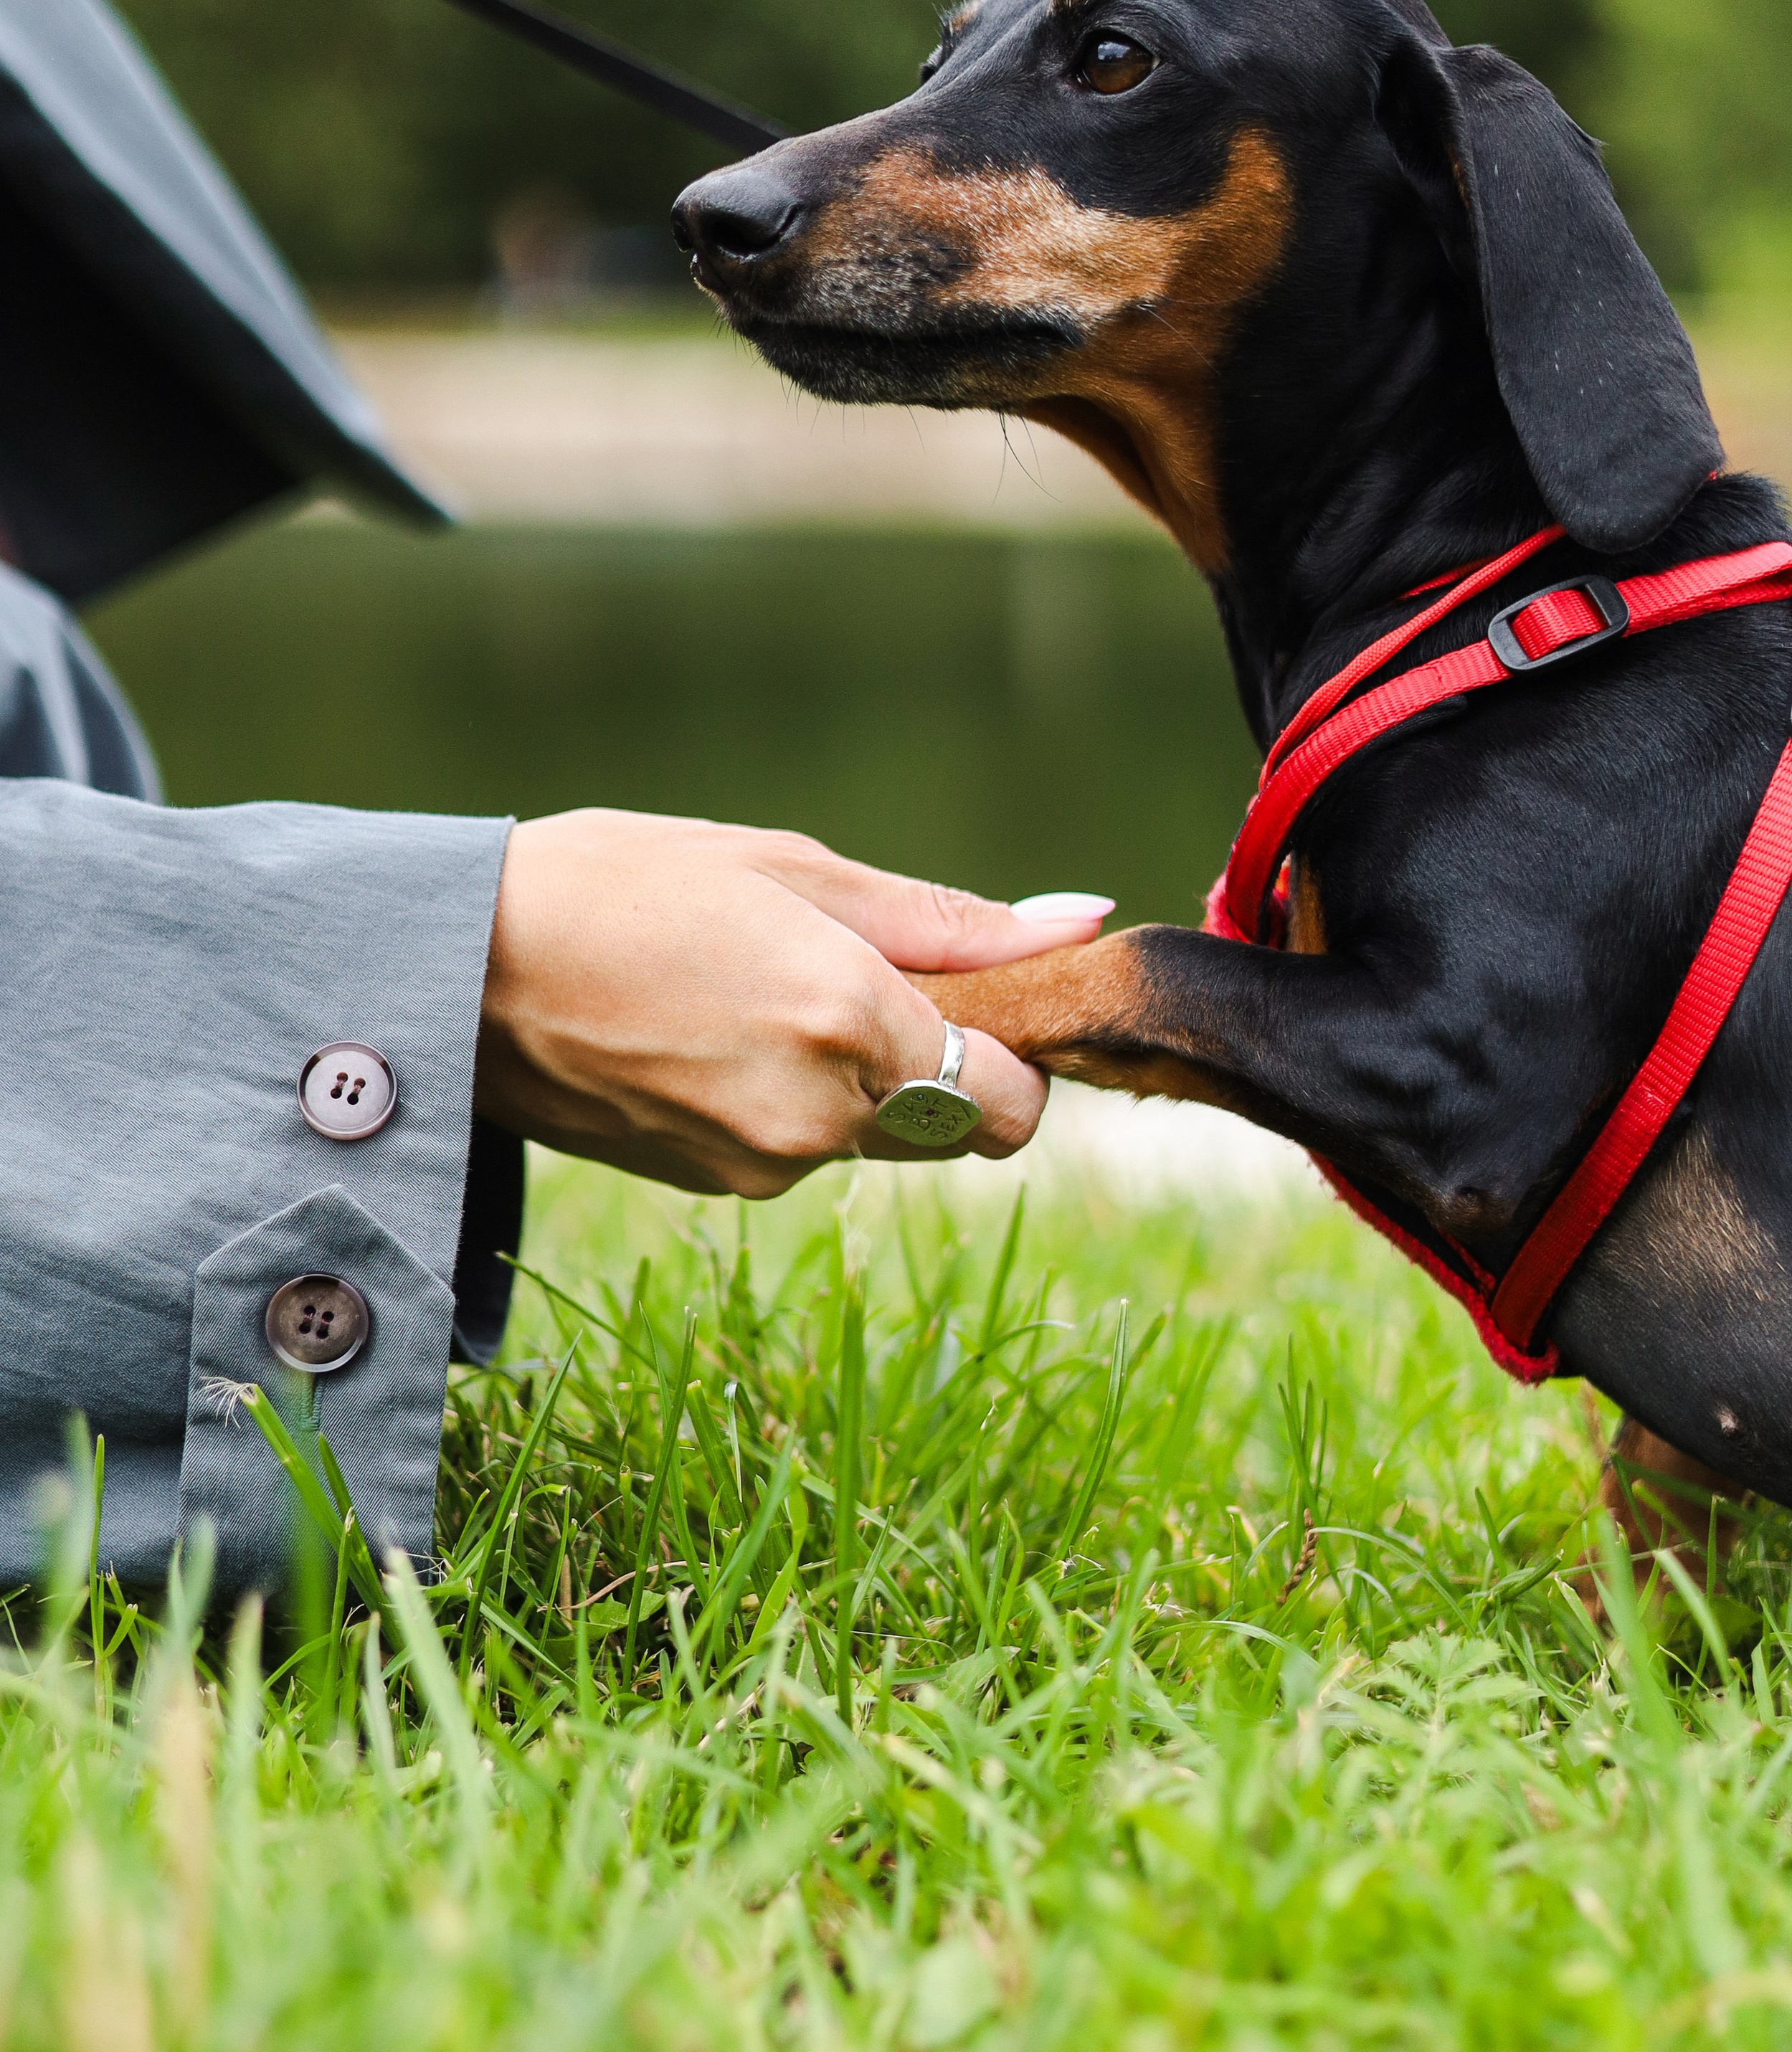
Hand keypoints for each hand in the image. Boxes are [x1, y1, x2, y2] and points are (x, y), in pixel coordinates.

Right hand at [472, 809, 1110, 1197]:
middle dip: (932, 1060)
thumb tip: (1078, 926)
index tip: (971, 999)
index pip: (1014, 1106)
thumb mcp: (786, 866)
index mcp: (851, 1022)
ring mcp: (758, 1164)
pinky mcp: (707, 1185)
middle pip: (949, 1125)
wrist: (454, 969)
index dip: (1012, 1057)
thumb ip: (944, 917)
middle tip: (848, 971)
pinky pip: (792, 1146)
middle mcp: (817, 1117)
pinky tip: (705, 1028)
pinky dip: (781, 1096)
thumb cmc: (619, 883)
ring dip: (849, 1076)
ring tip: (748, 985)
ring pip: (867, 1135)